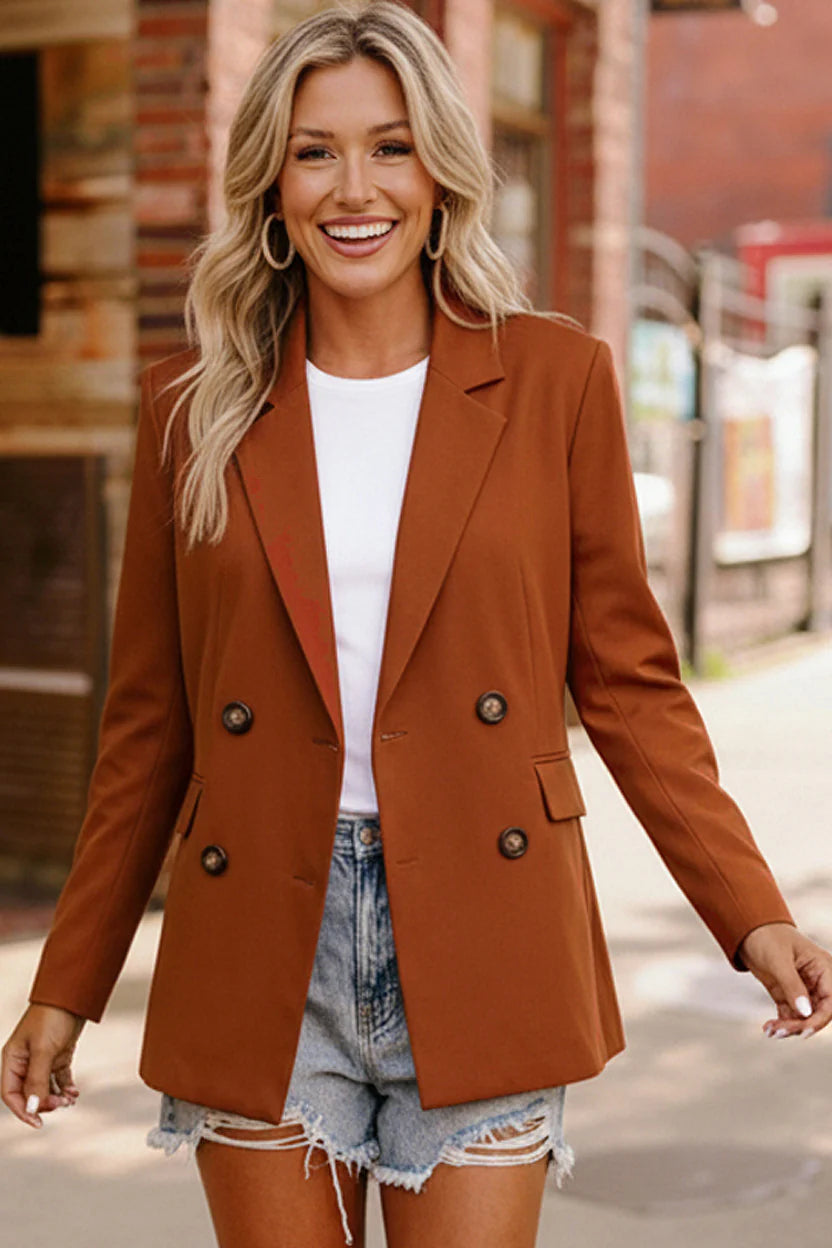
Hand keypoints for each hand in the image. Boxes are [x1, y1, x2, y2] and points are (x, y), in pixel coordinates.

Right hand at [1, 1003, 85, 1127]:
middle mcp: (25, 1061)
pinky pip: (59, 1079)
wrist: (74, 995)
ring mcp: (42, 1059)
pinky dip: (66, 1087)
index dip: (23, 1110)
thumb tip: (33, 1108)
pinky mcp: (58, 1056)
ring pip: (45, 1088)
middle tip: (60, 1104)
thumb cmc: (52, 1017)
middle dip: (43, 1103)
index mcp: (12, 1059)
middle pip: (29, 1093)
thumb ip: (37, 1080)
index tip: (38, 1122)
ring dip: (56, 1097)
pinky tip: (74, 1092)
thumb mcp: (43, 1050)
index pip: (10, 1094)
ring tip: (69, 1099)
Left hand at [737, 922, 831, 1039]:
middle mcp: (818, 981)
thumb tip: (806, 1013)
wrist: (747, 930)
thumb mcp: (779, 960)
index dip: (820, 1020)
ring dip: (789, 1028)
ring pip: (804, 1018)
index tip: (803, 1032)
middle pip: (818, 1013)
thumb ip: (793, 986)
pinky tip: (768, 1028)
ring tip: (770, 1030)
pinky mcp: (788, 995)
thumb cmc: (767, 937)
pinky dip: (781, 1024)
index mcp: (824, 968)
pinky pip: (790, 1016)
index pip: (831, 1002)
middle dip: (800, 1025)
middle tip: (778, 1032)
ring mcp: (803, 990)